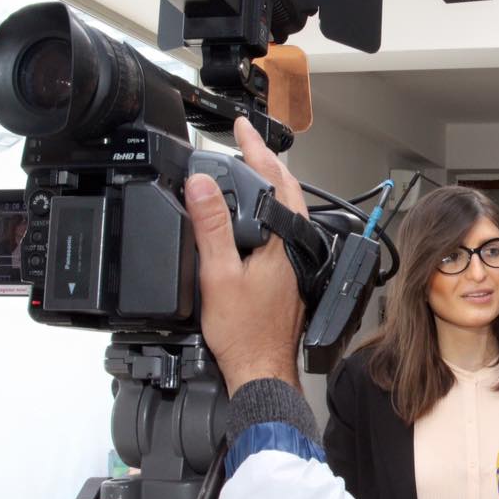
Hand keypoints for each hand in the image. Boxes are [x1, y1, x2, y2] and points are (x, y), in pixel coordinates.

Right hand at [185, 117, 308, 394]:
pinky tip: (254, 215)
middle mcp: (295, 248)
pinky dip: (268, 209)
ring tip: (249, 167)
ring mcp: (295, 261)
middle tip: (245, 140)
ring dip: (269, 184)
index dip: (256, 150)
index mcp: (283, 241)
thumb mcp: (218, 274)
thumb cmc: (245, 333)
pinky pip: (282, 228)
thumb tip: (203, 185)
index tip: (242, 127)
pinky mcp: (289, 274)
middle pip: (286, 191)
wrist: (262, 370)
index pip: (273, 180)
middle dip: (265, 161)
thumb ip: (212, 226)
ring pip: (287, 210)